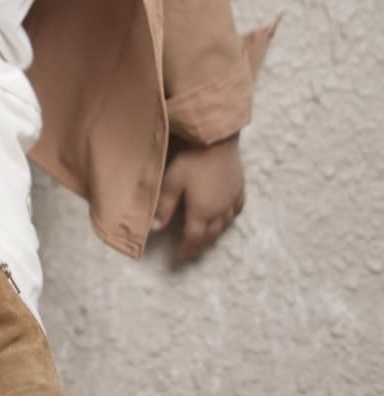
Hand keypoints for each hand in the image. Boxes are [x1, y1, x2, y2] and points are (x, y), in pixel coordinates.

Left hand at [151, 135, 245, 260]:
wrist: (217, 140)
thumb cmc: (191, 160)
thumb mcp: (172, 182)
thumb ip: (165, 207)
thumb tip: (156, 229)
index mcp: (201, 211)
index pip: (194, 237)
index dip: (187, 248)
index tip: (180, 254)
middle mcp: (219, 210)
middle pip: (211, 235)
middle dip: (201, 245)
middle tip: (193, 250)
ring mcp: (231, 199)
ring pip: (225, 224)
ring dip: (215, 235)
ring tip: (207, 238)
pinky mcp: (239, 187)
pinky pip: (237, 209)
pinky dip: (230, 218)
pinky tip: (227, 217)